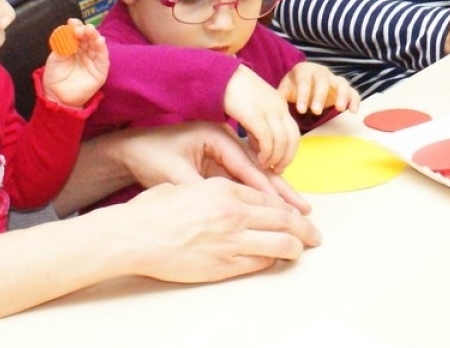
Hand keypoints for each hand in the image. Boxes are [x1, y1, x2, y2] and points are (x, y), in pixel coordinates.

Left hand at [40, 20, 107, 107]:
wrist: (55, 96)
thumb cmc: (55, 76)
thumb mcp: (56, 56)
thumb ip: (63, 43)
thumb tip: (69, 28)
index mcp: (75, 48)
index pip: (78, 34)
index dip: (76, 27)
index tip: (72, 22)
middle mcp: (85, 52)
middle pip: (89, 38)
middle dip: (86, 31)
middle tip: (81, 28)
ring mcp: (93, 61)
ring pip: (97, 46)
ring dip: (95, 36)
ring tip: (90, 30)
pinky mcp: (100, 71)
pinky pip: (103, 58)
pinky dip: (102, 49)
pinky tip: (100, 41)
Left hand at [104, 120, 309, 213]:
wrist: (130, 149)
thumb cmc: (149, 157)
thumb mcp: (174, 174)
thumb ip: (200, 190)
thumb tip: (224, 209)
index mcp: (216, 135)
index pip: (247, 165)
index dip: (266, 188)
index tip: (283, 208)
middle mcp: (225, 139)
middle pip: (259, 167)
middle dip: (282, 189)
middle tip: (304, 208)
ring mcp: (223, 151)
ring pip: (255, 175)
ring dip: (275, 192)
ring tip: (299, 208)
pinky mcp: (219, 162)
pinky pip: (244, 180)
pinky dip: (260, 194)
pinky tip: (276, 208)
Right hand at [113, 177, 319, 283]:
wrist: (134, 236)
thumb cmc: (153, 210)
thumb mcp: (188, 185)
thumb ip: (215, 190)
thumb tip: (233, 197)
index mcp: (225, 189)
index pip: (270, 197)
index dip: (288, 206)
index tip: (297, 213)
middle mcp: (234, 213)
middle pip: (285, 219)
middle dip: (305, 228)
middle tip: (315, 235)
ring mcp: (231, 240)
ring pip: (281, 243)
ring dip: (296, 247)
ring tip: (302, 249)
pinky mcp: (223, 264)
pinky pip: (260, 262)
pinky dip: (272, 260)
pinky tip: (275, 260)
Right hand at [223, 66, 301, 173]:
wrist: (220, 75)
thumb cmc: (233, 92)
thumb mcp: (253, 108)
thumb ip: (259, 125)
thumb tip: (259, 146)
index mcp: (280, 104)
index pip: (294, 133)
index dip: (290, 151)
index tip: (280, 163)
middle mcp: (279, 107)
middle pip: (293, 139)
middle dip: (287, 158)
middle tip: (276, 170)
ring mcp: (268, 110)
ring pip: (282, 141)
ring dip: (275, 158)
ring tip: (265, 166)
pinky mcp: (255, 114)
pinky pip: (267, 139)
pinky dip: (266, 152)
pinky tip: (259, 159)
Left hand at [278, 62, 359, 115]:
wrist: (304, 84)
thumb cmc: (293, 88)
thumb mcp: (284, 89)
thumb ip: (279, 95)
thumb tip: (270, 103)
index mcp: (304, 70)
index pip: (304, 80)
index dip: (303, 94)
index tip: (301, 110)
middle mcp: (320, 72)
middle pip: (323, 80)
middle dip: (320, 95)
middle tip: (316, 111)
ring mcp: (334, 79)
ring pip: (341, 82)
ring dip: (342, 95)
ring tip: (340, 109)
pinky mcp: (343, 88)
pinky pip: (353, 91)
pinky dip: (354, 99)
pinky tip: (353, 111)